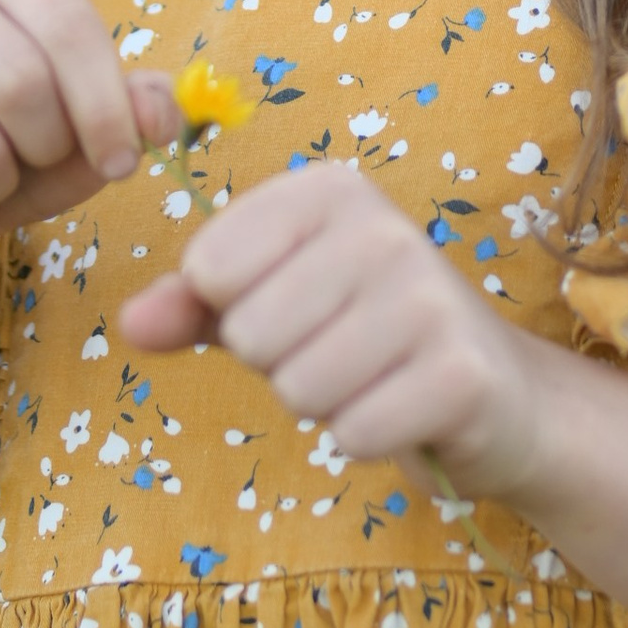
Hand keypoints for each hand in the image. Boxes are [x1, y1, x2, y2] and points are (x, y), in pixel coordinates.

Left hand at [120, 163, 539, 502]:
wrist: (496, 390)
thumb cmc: (364, 333)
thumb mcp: (275, 299)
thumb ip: (194, 304)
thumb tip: (131, 325)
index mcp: (329, 190)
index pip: (209, 267)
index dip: (234, 309)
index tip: (292, 304)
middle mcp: (383, 227)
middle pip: (250, 334)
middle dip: (280, 362)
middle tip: (337, 348)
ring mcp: (430, 296)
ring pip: (297, 388)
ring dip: (323, 403)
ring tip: (370, 376)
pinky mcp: (460, 373)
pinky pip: (352, 432)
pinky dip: (365, 437)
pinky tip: (402, 408)